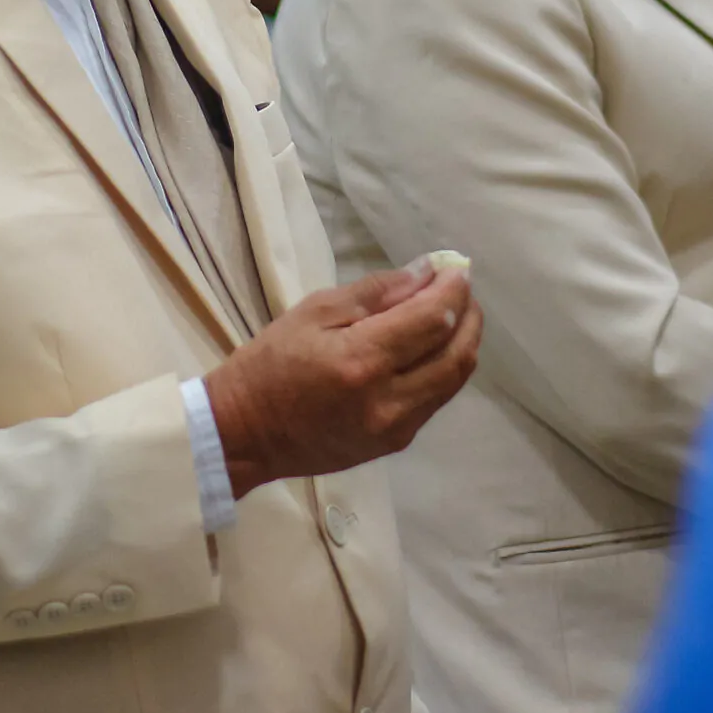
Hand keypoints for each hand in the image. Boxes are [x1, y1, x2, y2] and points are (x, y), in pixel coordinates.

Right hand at [203, 260, 480, 498]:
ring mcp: (395, 428)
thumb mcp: (313, 312)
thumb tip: (424, 274)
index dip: (453, 290)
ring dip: (464, 343)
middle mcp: (387, 400)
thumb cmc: (270, 364)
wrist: (244, 434)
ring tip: (457, 314)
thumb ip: (374, 293)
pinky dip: (445, 369)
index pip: (431, 320)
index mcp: (361, 360)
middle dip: (468, 316)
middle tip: (462, 289)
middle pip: (455, 354)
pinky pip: (435, 401)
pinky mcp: (394, 444)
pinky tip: (435, 348)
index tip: (457, 267)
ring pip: (452, 381)